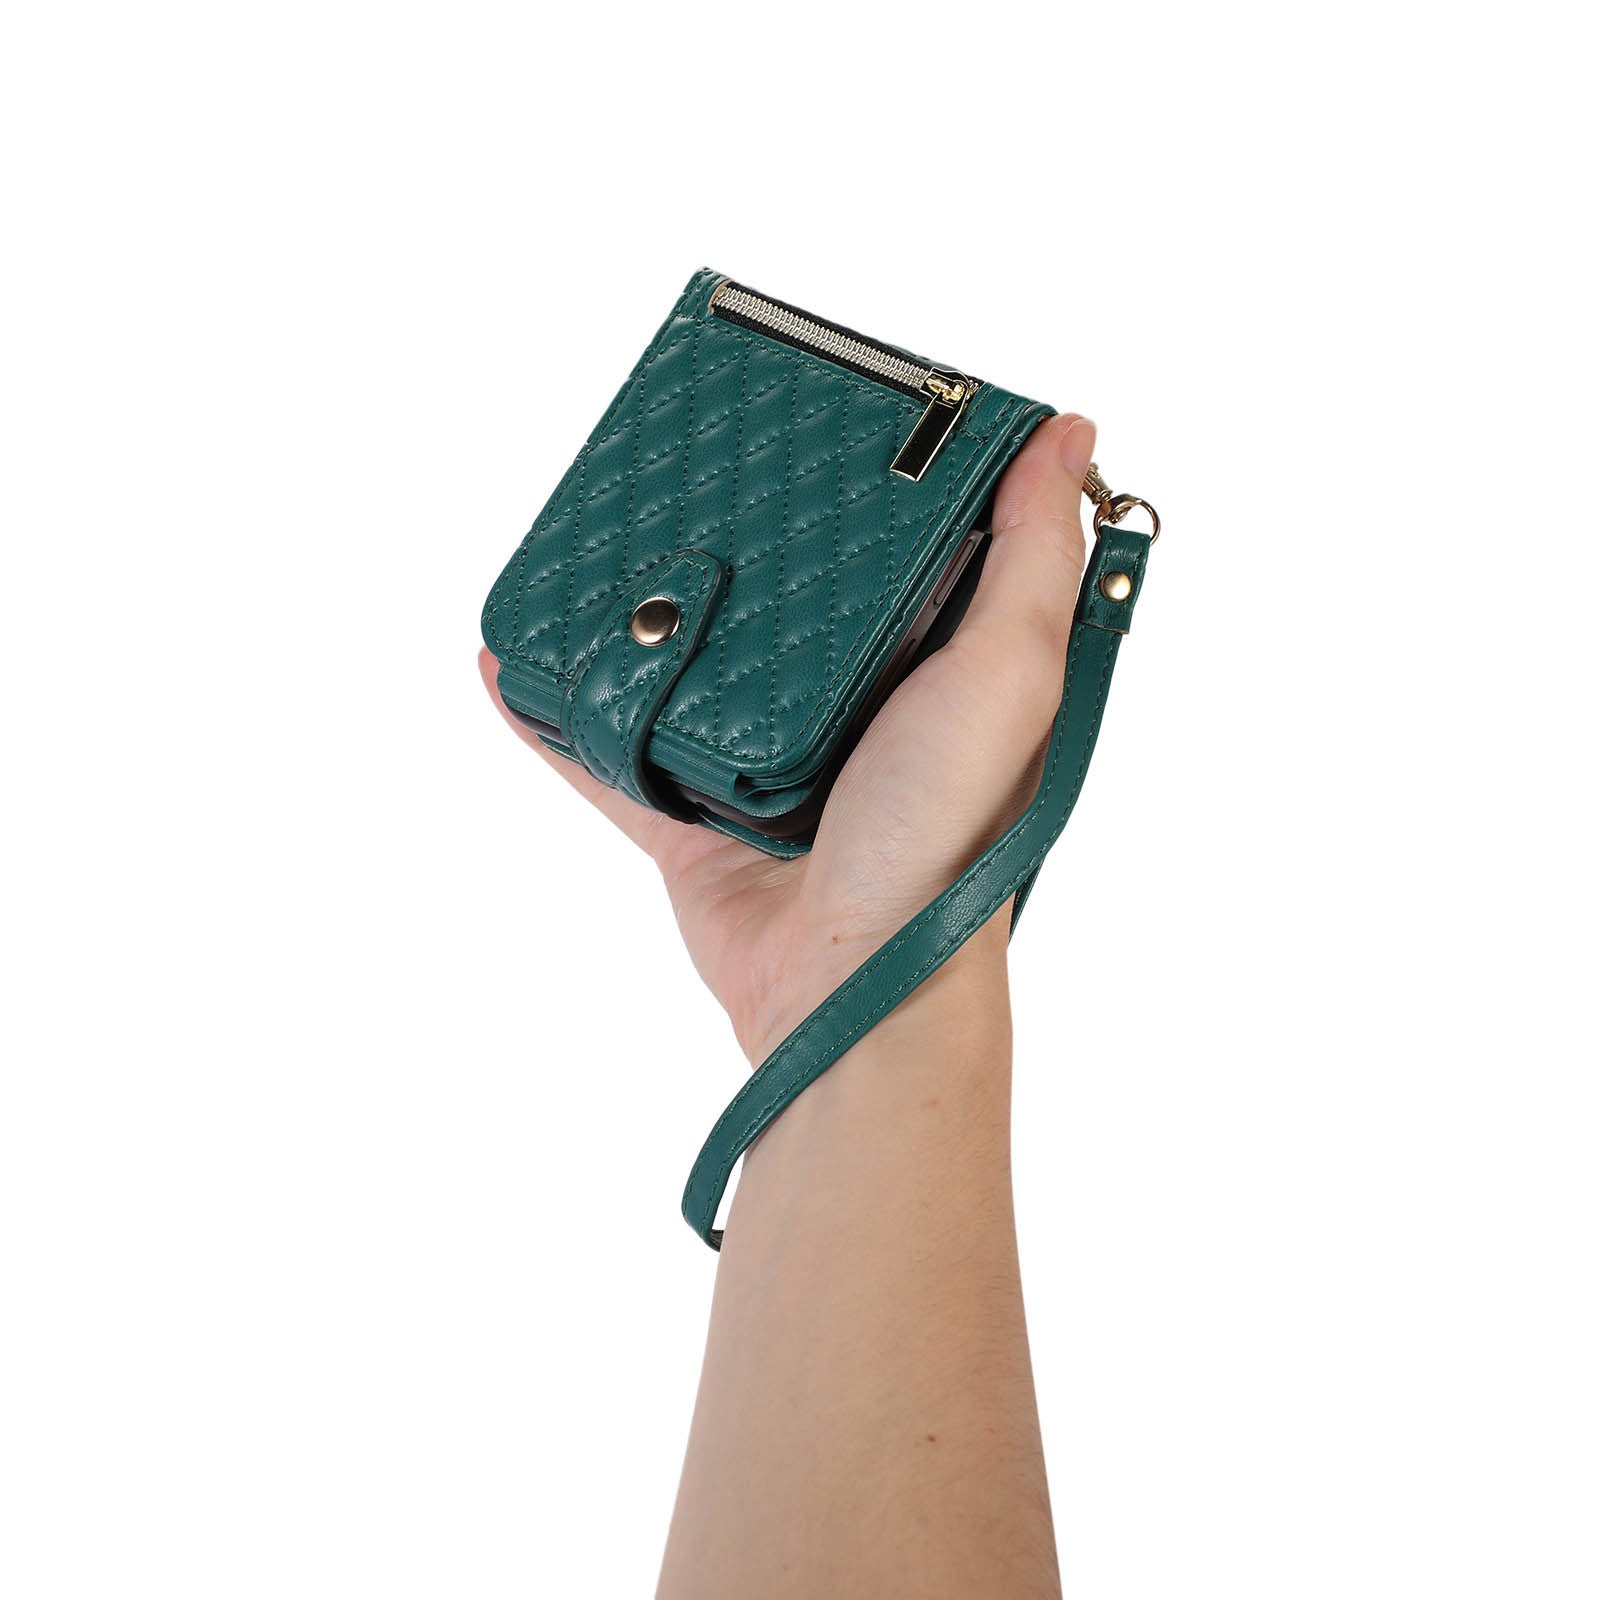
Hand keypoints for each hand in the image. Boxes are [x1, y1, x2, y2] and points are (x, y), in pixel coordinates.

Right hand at [479, 414, 1094, 1065]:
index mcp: (935, 672)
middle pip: (786, 606)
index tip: (830, 414)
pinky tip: (510, 660)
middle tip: (689, 462)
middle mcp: (853, 713)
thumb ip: (1032, 551)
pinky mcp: (692, 820)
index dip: (876, 488)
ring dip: (640, 613)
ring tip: (590, 541)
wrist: (851, 976)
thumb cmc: (946, 830)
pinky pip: (610, 754)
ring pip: (690, 668)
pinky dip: (560, 714)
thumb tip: (1070, 426)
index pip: (907, 554)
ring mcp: (765, 765)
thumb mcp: (1009, 668)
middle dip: (739, 540)